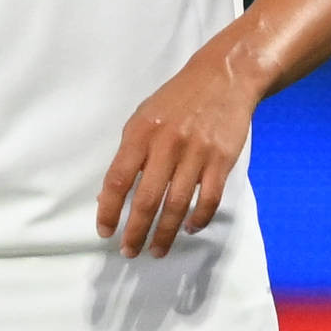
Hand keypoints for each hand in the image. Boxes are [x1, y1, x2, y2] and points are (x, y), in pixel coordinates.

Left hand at [95, 40, 255, 253]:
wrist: (224, 78)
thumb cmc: (178, 99)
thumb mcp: (144, 117)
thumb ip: (130, 152)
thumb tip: (113, 193)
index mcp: (141, 133)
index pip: (118, 180)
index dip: (108, 210)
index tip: (105, 231)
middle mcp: (167, 145)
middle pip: (147, 199)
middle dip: (135, 231)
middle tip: (129, 251)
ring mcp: (197, 153)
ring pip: (177, 204)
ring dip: (165, 233)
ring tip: (157, 250)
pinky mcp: (222, 160)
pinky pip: (209, 198)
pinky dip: (199, 218)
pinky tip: (190, 228)